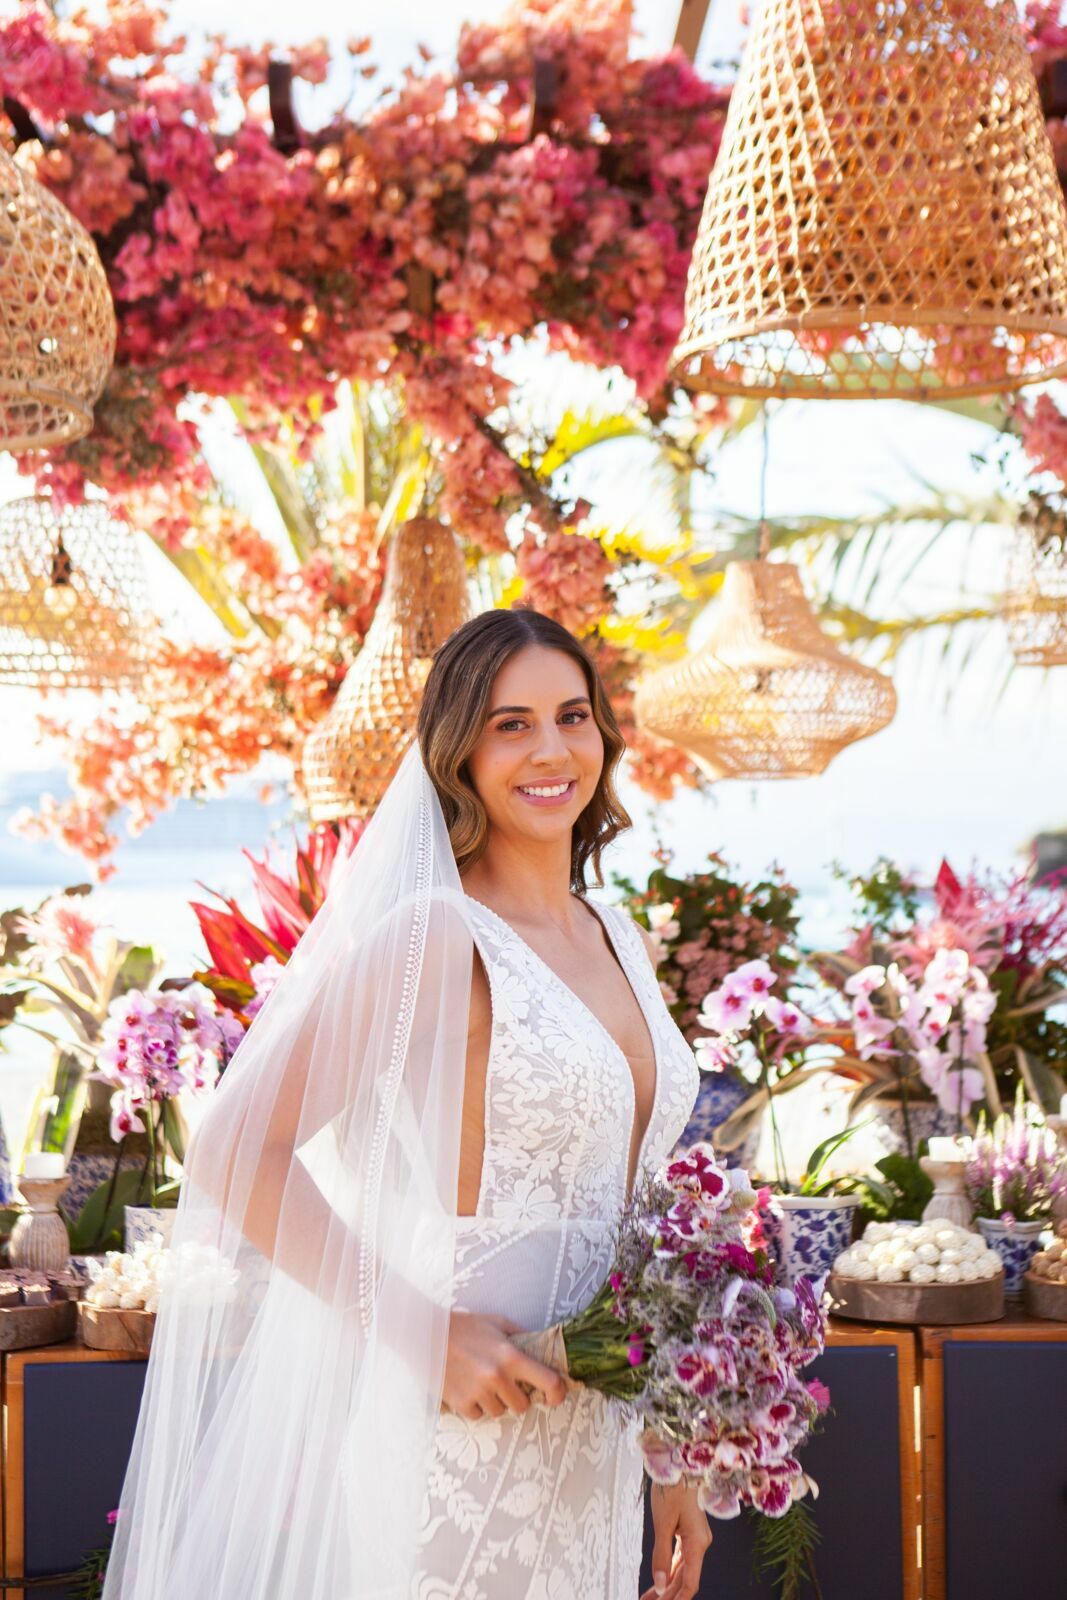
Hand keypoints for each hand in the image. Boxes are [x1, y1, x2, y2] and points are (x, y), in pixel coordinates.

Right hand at [442, 1310, 568, 1419]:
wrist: (426, 1334)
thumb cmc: (464, 1325)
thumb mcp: (497, 1322)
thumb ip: (522, 1335)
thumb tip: (543, 1344)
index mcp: (511, 1356)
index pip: (548, 1382)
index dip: (557, 1392)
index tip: (555, 1396)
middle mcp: (497, 1377)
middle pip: (522, 1405)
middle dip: (518, 1397)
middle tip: (506, 1384)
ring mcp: (478, 1392)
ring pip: (500, 1412)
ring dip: (495, 1402)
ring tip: (482, 1382)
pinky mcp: (460, 1403)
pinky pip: (478, 1416)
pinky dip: (476, 1407)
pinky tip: (468, 1388)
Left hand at [640, 1480, 712, 1599]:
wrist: (680, 1464)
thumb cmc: (673, 1489)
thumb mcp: (663, 1522)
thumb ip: (661, 1554)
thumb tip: (659, 1584)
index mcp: (697, 1543)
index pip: (690, 1582)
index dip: (678, 1598)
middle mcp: (700, 1543)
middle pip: (685, 1577)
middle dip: (668, 1594)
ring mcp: (695, 1537)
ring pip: (682, 1568)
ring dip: (667, 1584)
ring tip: (648, 1597)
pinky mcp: (689, 1531)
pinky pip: (680, 1556)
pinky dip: (669, 1569)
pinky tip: (659, 1579)